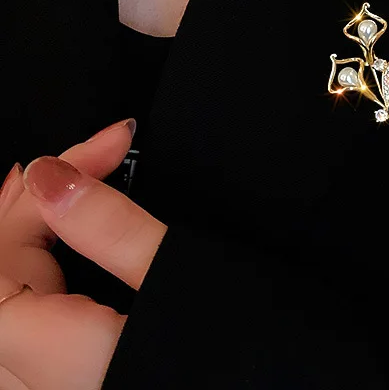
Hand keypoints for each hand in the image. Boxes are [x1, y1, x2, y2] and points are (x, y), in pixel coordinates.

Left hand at [0, 122, 167, 388]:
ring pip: (8, 301)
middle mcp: (41, 382)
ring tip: (65, 185)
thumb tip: (52, 176)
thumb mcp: (183, 280)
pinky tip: (58, 241)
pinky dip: (37, 268)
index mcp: (57, 357)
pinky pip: (25, 322)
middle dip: (38, 202)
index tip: (99, 151)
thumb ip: (112, 229)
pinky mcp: (72, 381)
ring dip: (29, 234)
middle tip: (97, 156)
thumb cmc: (237, 357)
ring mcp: (52, 386)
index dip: (38, 195)